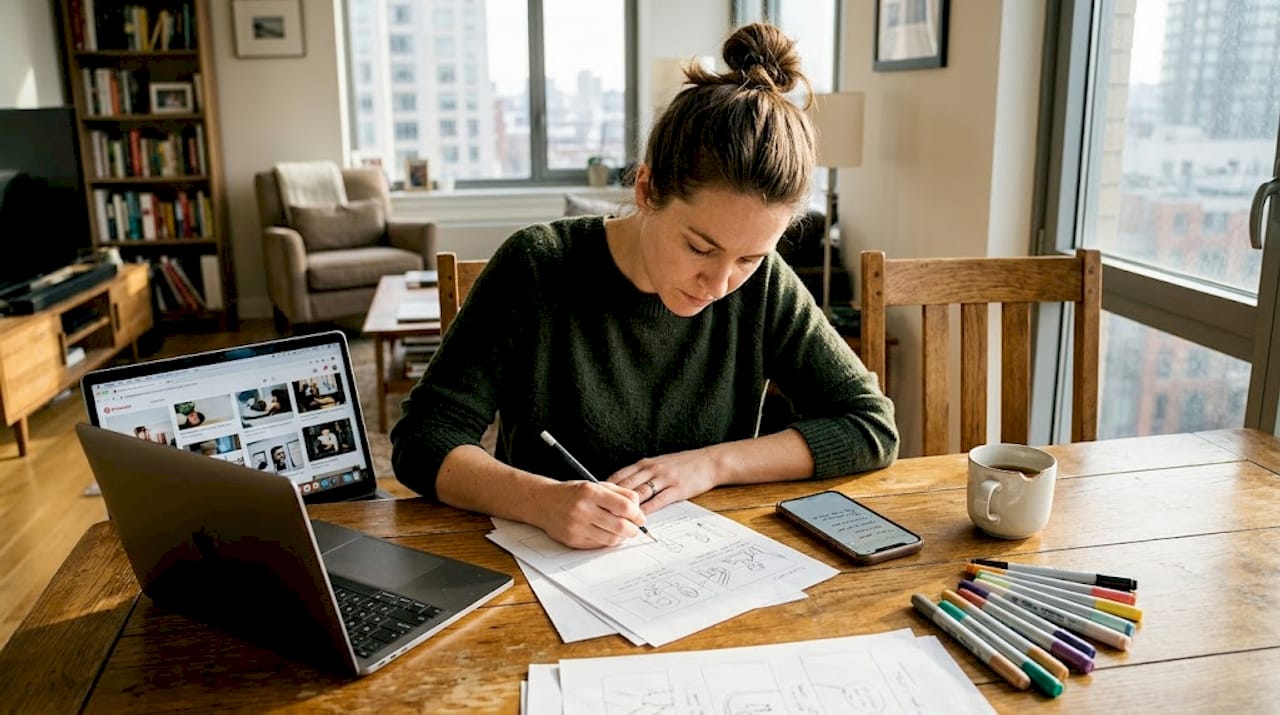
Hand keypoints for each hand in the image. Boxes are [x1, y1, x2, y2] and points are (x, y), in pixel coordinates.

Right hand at [532, 480, 646, 548]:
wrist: (543, 502)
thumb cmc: (572, 493)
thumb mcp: (595, 485)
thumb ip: (618, 493)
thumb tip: (638, 508)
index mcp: (590, 492)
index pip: (624, 506)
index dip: (637, 513)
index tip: (640, 517)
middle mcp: (583, 509)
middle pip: (621, 526)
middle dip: (633, 529)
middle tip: (635, 528)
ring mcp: (577, 527)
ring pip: (612, 539)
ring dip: (622, 537)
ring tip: (621, 531)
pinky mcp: (573, 540)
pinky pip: (599, 545)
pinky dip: (607, 541)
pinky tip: (606, 534)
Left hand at [607, 447, 720, 514]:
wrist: (709, 462)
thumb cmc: (683, 464)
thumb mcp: (660, 463)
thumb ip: (642, 473)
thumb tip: (622, 486)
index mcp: (646, 463)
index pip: (620, 475)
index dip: (605, 488)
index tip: (595, 499)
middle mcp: (652, 469)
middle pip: (626, 485)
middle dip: (611, 499)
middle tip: (599, 512)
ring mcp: (664, 478)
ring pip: (640, 493)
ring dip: (627, 507)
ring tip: (615, 519)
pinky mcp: (677, 489)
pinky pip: (658, 501)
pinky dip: (647, 510)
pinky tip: (639, 518)